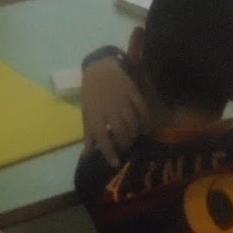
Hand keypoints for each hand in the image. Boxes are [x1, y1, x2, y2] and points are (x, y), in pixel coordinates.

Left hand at [80, 52, 147, 166]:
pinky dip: (145, 120)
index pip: (102, 137)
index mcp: (95, 114)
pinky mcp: (132, 91)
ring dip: (134, 134)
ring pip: (132, 121)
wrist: (99, 68)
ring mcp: (122, 99)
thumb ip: (88, 134)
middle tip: (126, 148)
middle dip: (124, 143)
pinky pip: (141, 109)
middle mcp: (109, 108)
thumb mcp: (86, 113)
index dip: (109, 152)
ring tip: (133, 139)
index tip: (115, 163)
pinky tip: (146, 128)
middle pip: (120, 130)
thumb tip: (88, 154)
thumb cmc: (91, 93)